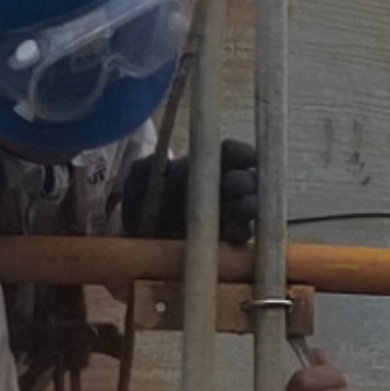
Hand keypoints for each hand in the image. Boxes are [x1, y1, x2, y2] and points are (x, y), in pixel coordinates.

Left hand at [118, 138, 259, 246]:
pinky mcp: (228, 237)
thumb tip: (161, 164)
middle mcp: (224, 186)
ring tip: (236, 209)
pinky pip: (244, 234)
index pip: (234, 153)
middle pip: (249, 179)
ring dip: (247, 206)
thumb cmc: (144, 198)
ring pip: (252, 205)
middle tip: (231, 185)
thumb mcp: (137, 179)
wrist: (140, 232)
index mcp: (207, 164)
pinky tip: (228, 232)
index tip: (245, 157)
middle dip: (243, 181)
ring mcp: (229, 212)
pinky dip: (239, 233)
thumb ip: (144, 168)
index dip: (242, 153)